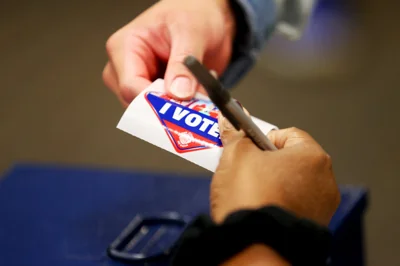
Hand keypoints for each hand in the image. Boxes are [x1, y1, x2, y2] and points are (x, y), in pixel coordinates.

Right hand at [103, 0, 235, 106]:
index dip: (153, 102)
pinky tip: (200, 88)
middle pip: (138, 104)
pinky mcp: (158, 92)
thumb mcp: (191, 31)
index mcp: (125, 47)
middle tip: (196, 98)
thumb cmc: (194, 12)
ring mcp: (142, 81)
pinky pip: (168, 110)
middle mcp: (128, 67)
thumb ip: (183, 63)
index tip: (179, 108)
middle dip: (169, 106)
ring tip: (200, 85)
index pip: (130, 86)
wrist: (210, 16)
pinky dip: (187, 106)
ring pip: (154, 111)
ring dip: (181, 106)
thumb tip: (177, 93)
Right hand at [211, 113, 340, 225]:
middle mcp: (325, 180)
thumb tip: (230, 121)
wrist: (254, 245)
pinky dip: (279, 202)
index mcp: (312, 156)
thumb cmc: (250, 199)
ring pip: (293, 182)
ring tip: (251, 190)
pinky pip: (295, 203)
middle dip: (267, 161)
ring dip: (273, 182)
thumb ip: (236, 135)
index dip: (263, 138)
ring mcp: (322, 205)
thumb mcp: (235, 156)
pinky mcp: (314, 225)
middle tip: (246, 168)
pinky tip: (260, 206)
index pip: (287, 134)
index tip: (248, 148)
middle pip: (291, 159)